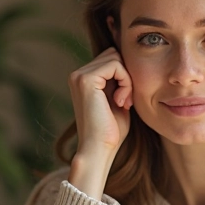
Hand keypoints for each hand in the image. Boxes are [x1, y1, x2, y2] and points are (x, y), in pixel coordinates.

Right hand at [67, 47, 132, 197]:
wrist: (99, 150)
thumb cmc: (111, 131)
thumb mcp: (117, 99)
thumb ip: (118, 81)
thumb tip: (127, 60)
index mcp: (83, 79)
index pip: (111, 59)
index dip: (125, 75)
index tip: (126, 100)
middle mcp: (78, 74)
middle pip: (113, 54)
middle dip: (126, 75)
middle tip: (127, 100)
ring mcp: (79, 76)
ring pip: (116, 58)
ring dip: (127, 80)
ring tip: (124, 102)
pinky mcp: (86, 80)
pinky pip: (116, 65)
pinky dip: (126, 82)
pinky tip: (121, 101)